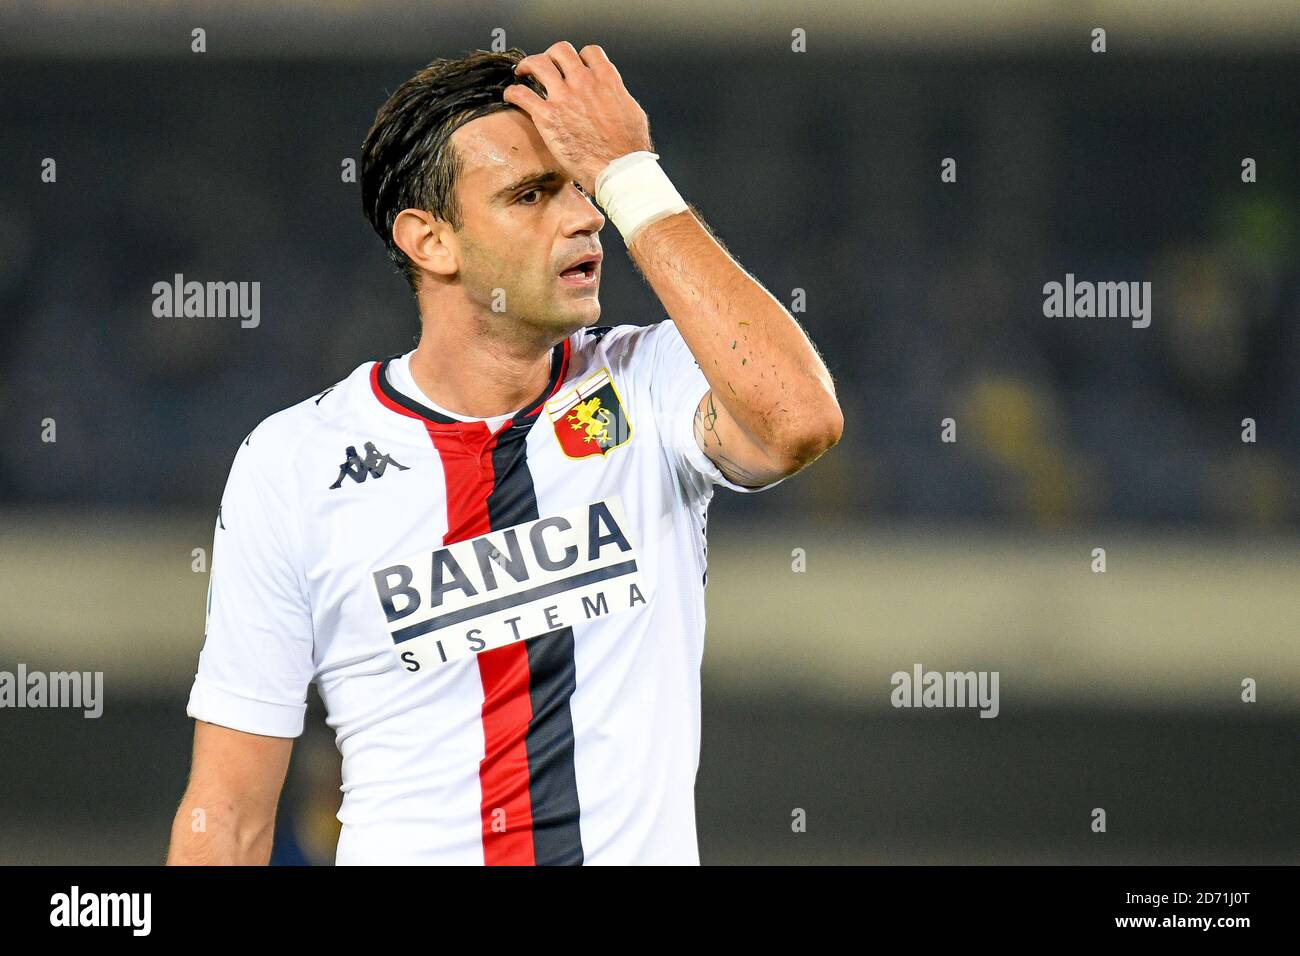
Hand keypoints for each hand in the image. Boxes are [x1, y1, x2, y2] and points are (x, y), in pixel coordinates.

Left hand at [503, 42, 652, 196]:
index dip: (579, 57)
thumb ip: (617, 97)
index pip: (589, 52)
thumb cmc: (629, 149)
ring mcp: (564, 97)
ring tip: (522, 72)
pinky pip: (521, 94)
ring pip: (538, 63)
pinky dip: (513, 92)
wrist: (619, 170)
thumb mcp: (632, 112)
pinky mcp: (547, 117)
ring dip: (527, 65)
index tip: (573, 66)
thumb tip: (613, 96)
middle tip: (545, 66)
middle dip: (551, 56)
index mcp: (606, 80)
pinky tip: (511, 96)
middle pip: (560, 51)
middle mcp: (583, 82)